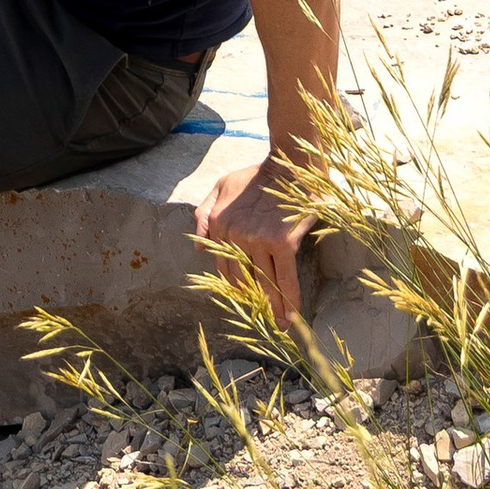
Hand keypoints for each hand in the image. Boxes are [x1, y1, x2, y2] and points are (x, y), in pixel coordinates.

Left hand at [194, 154, 312, 330]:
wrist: (287, 163)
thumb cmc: (256, 175)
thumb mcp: (220, 187)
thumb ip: (204, 214)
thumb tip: (197, 248)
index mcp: (218, 225)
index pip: (225, 266)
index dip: (236, 286)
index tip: (245, 302)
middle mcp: (235, 236)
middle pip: (244, 279)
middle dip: (254, 302)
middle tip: (263, 320)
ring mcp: (257, 241)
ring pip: (264, 282)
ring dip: (273, 308)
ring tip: (279, 325)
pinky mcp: (282, 243)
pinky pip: (284, 278)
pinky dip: (289, 299)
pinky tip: (292, 317)